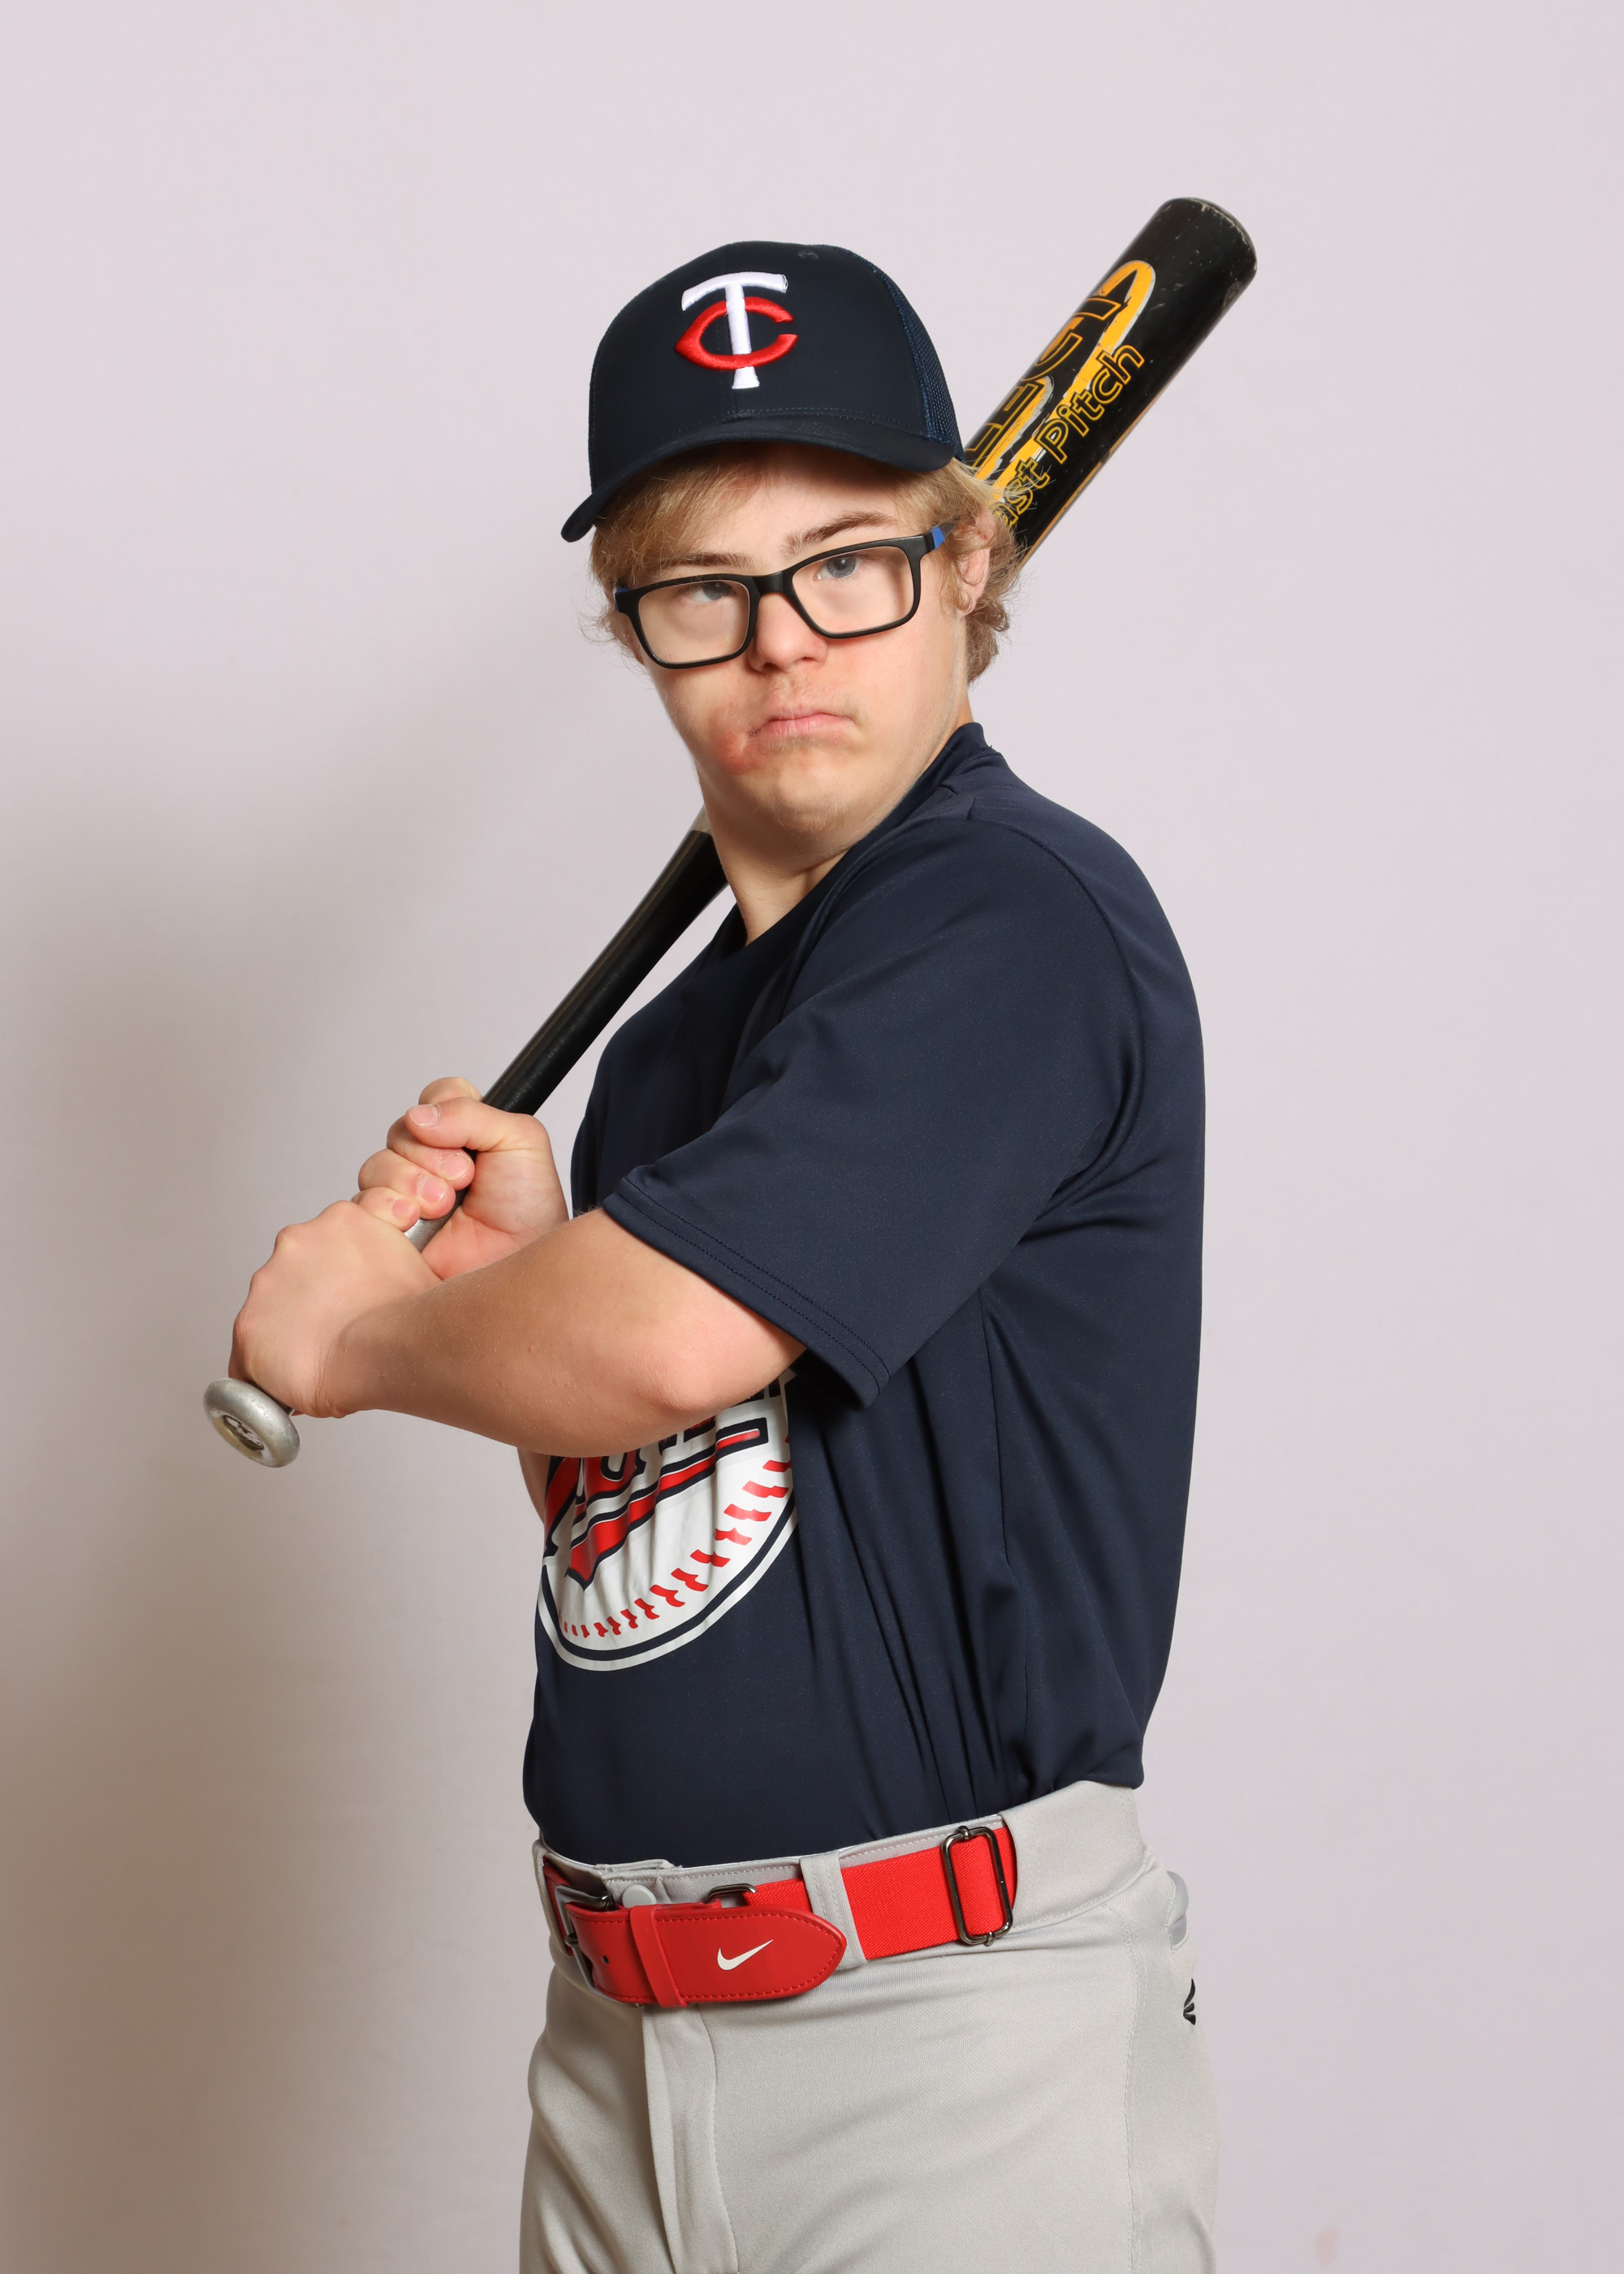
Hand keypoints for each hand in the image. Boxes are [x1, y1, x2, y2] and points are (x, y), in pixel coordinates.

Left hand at [230, 1199, 435, 1415]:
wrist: (391, 1346)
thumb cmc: (413, 1315)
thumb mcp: (415, 1263)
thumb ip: (392, 1261)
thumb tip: (398, 1282)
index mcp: (341, 1220)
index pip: (324, 1246)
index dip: (334, 1278)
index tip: (344, 1300)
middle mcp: (296, 1241)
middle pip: (292, 1277)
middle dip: (308, 1305)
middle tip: (337, 1333)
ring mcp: (267, 1283)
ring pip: (269, 1315)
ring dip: (288, 1335)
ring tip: (322, 1360)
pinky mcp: (248, 1326)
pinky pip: (249, 1360)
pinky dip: (267, 1374)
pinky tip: (297, 1384)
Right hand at [355, 1076, 568, 1280]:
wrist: (521, 1268)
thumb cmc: (530, 1212)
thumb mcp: (521, 1143)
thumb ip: (473, 1114)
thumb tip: (418, 1116)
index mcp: (464, 1135)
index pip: (436, 1097)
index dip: (444, 1109)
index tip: (466, 1138)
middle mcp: (431, 1161)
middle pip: (400, 1131)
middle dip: (430, 1155)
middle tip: (463, 1180)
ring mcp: (407, 1194)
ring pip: (376, 1165)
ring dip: (409, 1181)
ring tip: (442, 1206)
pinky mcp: (389, 1227)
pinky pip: (362, 1203)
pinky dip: (386, 1206)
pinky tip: (414, 1220)